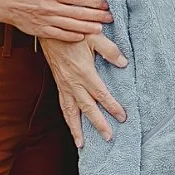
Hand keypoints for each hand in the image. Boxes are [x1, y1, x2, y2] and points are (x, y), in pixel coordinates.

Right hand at [0, 0, 109, 46]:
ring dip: (87, 27)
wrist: (11, 6)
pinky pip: (60, 34)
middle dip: (95, 15)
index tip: (105, 4)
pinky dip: (72, 36)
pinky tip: (83, 36)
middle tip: (109, 17)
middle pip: (77, 12)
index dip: (93, 1)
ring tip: (100, 28)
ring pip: (71, 25)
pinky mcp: (42, 31)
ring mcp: (46, 20)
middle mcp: (51, 7)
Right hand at [42, 28, 128, 146]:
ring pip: (71, 112)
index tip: (122, 117)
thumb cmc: (74, 32)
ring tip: (82, 145)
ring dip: (76, 129)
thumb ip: (110, 50)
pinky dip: (67, 119)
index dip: (112, 106)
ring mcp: (64, 85)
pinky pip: (63, 106)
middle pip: (87, 108)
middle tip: (108, 138)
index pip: (101, 94)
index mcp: (84, 72)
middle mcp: (73, 83)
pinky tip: (71, 126)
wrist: (51, 29)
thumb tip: (124, 63)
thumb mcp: (95, 36)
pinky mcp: (59, 84)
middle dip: (98, 124)